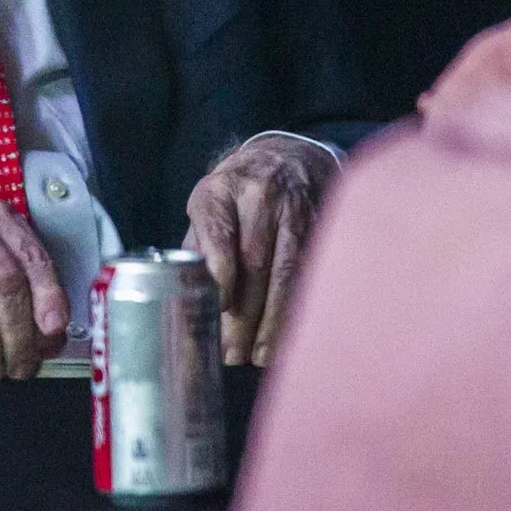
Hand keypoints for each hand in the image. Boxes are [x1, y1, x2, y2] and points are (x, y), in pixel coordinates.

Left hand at [182, 136, 337, 366]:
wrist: (289, 155)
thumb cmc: (239, 192)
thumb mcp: (210, 204)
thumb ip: (201, 247)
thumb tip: (188, 301)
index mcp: (221, 189)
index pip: (218, 231)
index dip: (219, 272)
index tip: (218, 306)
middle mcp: (261, 195)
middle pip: (254, 261)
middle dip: (244, 314)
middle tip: (232, 353)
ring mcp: (296, 209)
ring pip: (288, 271)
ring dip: (274, 320)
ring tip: (259, 355)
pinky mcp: (322, 226)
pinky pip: (311, 273)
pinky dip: (299, 308)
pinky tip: (289, 335)